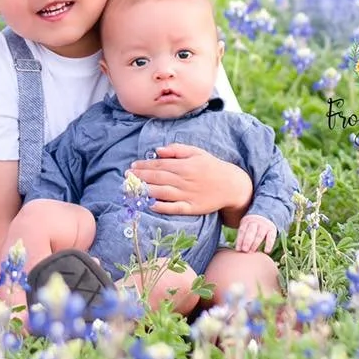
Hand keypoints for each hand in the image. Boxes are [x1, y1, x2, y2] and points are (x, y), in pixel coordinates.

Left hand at [127, 144, 252, 216]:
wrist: (231, 185)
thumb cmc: (211, 166)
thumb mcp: (196, 152)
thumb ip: (177, 150)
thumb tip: (158, 150)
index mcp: (184, 165)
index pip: (159, 165)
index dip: (144, 165)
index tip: (132, 166)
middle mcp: (184, 180)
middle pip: (157, 178)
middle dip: (140, 177)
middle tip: (126, 177)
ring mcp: (187, 195)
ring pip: (162, 192)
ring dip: (145, 190)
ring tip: (132, 189)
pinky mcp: (191, 208)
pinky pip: (174, 208)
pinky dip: (161, 207)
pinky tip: (149, 205)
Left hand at [236, 215, 277, 252]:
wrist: (265, 215)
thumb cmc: (252, 227)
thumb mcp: (246, 227)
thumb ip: (242, 237)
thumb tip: (237, 250)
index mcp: (246, 221)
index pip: (242, 231)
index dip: (240, 240)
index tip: (238, 250)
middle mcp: (255, 222)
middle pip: (250, 231)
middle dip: (247, 241)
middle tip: (244, 250)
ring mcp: (264, 225)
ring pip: (259, 235)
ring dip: (255, 244)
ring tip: (252, 252)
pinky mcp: (272, 229)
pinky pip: (271, 237)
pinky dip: (269, 244)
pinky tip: (266, 251)